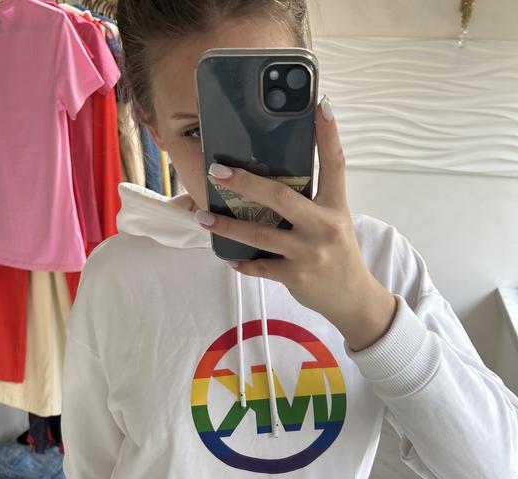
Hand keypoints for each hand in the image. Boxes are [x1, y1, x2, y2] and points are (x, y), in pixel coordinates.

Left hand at [196, 95, 397, 351]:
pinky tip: (228, 257)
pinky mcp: (295, 276)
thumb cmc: (338, 254)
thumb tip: (273, 179)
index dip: (328, 134)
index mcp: (335, 207)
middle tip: (217, 171)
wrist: (352, 299)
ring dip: (227, 227)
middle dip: (245, 182)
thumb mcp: (334, 221)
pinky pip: (260, 266)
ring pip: (259, 235)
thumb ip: (312, 201)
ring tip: (202, 217)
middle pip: (281, 197)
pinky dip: (243, 263)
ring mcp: (308, 253)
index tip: (318, 105)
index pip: (335, 164)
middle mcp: (323, 227)